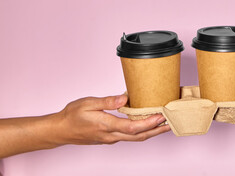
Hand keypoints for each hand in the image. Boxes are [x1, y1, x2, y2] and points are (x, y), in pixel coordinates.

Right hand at [54, 95, 170, 144]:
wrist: (61, 130)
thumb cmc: (72, 116)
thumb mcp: (87, 103)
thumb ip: (106, 101)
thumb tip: (124, 99)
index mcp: (106, 126)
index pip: (132, 128)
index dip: (148, 124)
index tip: (160, 117)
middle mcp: (111, 135)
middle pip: (138, 136)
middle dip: (156, 131)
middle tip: (170, 124)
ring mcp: (111, 138)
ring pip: (135, 138)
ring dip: (150, 132)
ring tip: (162, 125)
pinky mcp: (110, 137)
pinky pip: (129, 136)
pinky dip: (141, 132)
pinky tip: (145, 125)